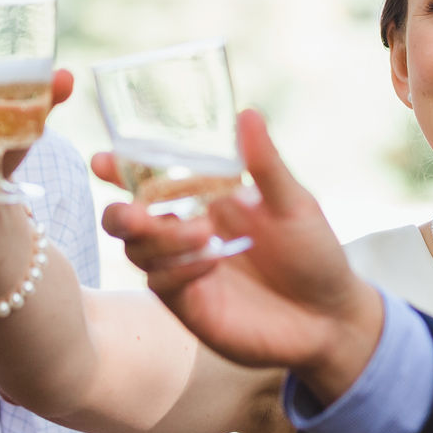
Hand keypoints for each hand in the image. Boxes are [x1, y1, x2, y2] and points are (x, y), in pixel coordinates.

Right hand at [104, 109, 383, 400]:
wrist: (330, 318)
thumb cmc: (314, 253)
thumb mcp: (294, 204)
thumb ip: (265, 165)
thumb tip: (248, 114)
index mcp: (205, 199)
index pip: (150, 179)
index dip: (119, 169)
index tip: (103, 160)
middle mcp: (185, 232)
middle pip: (125, 219)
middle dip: (122, 212)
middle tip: (140, 212)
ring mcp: (182, 270)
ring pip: (137, 251)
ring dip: (161, 239)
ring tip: (203, 234)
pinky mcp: (188, 305)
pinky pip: (161, 283)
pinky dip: (178, 268)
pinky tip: (211, 262)